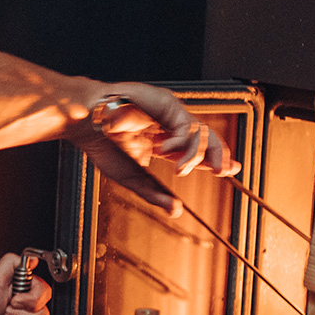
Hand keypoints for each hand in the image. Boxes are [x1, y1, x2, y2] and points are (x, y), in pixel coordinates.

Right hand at [78, 83, 240, 215]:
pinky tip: (166, 150)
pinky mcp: (167, 104)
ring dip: (196, 155)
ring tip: (179, 168)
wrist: (86, 125)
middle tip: (223, 170)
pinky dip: (183, 142)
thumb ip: (155, 194)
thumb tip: (176, 211)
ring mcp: (168, 114)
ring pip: (201, 131)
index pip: (194, 150)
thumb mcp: (132, 178)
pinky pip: (187, 125)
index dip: (214, 159)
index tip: (228, 170)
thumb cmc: (102, 145)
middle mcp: (167, 126)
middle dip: (219, 155)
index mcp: (160, 141)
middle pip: (205, 138)